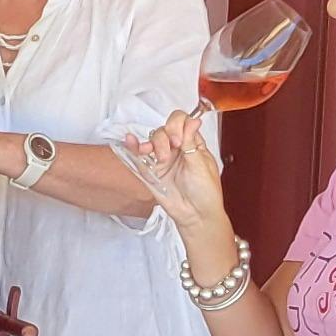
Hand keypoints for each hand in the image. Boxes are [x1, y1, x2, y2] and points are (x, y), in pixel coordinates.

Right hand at [116, 108, 232, 235]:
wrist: (197, 215)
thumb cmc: (206, 192)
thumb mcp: (201, 164)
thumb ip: (191, 142)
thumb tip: (193, 120)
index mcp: (193, 144)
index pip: (182, 122)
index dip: (179, 125)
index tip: (180, 138)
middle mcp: (177, 149)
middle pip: (165, 129)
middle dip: (167, 135)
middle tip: (174, 147)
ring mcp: (163, 159)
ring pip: (153, 140)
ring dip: (155, 143)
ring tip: (161, 157)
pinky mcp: (152, 171)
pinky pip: (139, 156)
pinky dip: (133, 146)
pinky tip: (130, 140)